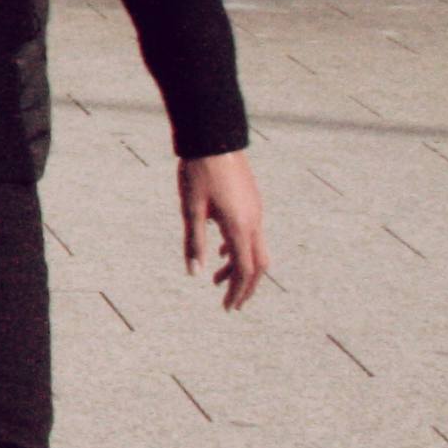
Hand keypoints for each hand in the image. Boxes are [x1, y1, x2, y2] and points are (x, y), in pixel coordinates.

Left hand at [179, 151, 268, 309]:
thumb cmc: (198, 172)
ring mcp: (255, 211)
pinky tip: (220, 251)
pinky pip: (251, 234)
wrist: (214, 138)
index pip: (244, 269)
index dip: (237, 291)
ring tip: (217, 281)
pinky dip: (238, 249)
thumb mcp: (190, 209)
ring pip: (255, 249)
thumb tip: (194, 273)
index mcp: (240, 226)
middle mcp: (254, 221)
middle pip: (257, 265)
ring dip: (238, 268)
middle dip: (245, 287)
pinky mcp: (251, 202)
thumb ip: (193, 242)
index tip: (228, 308)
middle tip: (231, 305)